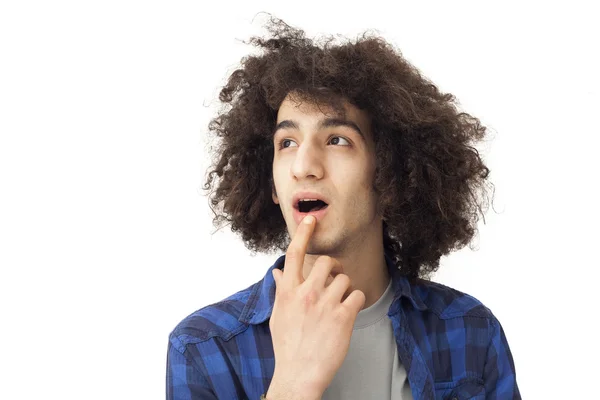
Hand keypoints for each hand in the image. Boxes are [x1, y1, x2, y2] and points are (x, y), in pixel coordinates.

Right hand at [267, 215, 365, 398]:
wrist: (299, 374)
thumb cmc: (287, 345)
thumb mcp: (278, 315)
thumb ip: (281, 290)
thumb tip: (278, 272)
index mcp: (288, 291)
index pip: (294, 253)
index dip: (303, 233)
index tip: (311, 219)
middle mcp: (306, 293)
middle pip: (327, 262)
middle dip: (333, 269)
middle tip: (333, 281)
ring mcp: (325, 304)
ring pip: (345, 278)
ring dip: (344, 289)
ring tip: (338, 305)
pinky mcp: (343, 317)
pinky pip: (356, 295)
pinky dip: (355, 302)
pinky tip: (347, 314)